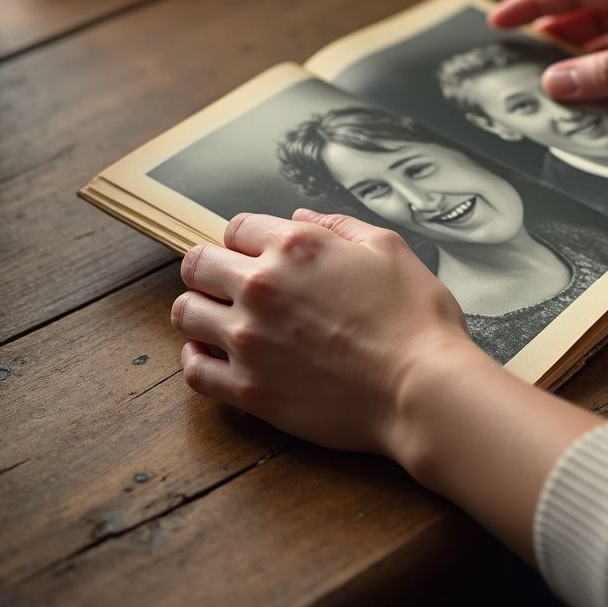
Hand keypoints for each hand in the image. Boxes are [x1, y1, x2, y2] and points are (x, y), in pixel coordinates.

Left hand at [172, 209, 472, 453]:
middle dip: (211, 268)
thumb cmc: (416, 319)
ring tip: (221, 319)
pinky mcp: (249, 389)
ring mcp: (250, 340)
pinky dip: (197, 359)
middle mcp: (262, 287)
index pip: (237, 227)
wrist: (422, 390)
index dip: (248, 239)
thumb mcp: (388, 248)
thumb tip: (299, 216)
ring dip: (200, 310)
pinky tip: (214, 355)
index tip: (259, 255)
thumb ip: (338, 225)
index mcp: (296, 246)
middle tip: (231, 284)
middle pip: (198, 264)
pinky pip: (194, 370)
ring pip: (186, 312)